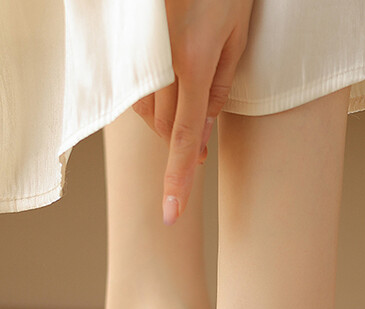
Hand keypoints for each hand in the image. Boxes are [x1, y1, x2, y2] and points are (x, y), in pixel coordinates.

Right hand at [132, 0, 254, 225]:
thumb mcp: (235, 40)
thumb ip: (217, 88)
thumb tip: (200, 131)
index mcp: (192, 63)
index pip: (182, 135)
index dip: (178, 177)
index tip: (170, 212)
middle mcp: (159, 59)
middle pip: (161, 125)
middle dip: (178, 142)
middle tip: (199, 150)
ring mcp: (140, 49)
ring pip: (144, 108)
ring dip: (164, 119)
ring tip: (186, 102)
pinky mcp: (128, 41)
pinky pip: (134, 85)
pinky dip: (151, 96)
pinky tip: (167, 85)